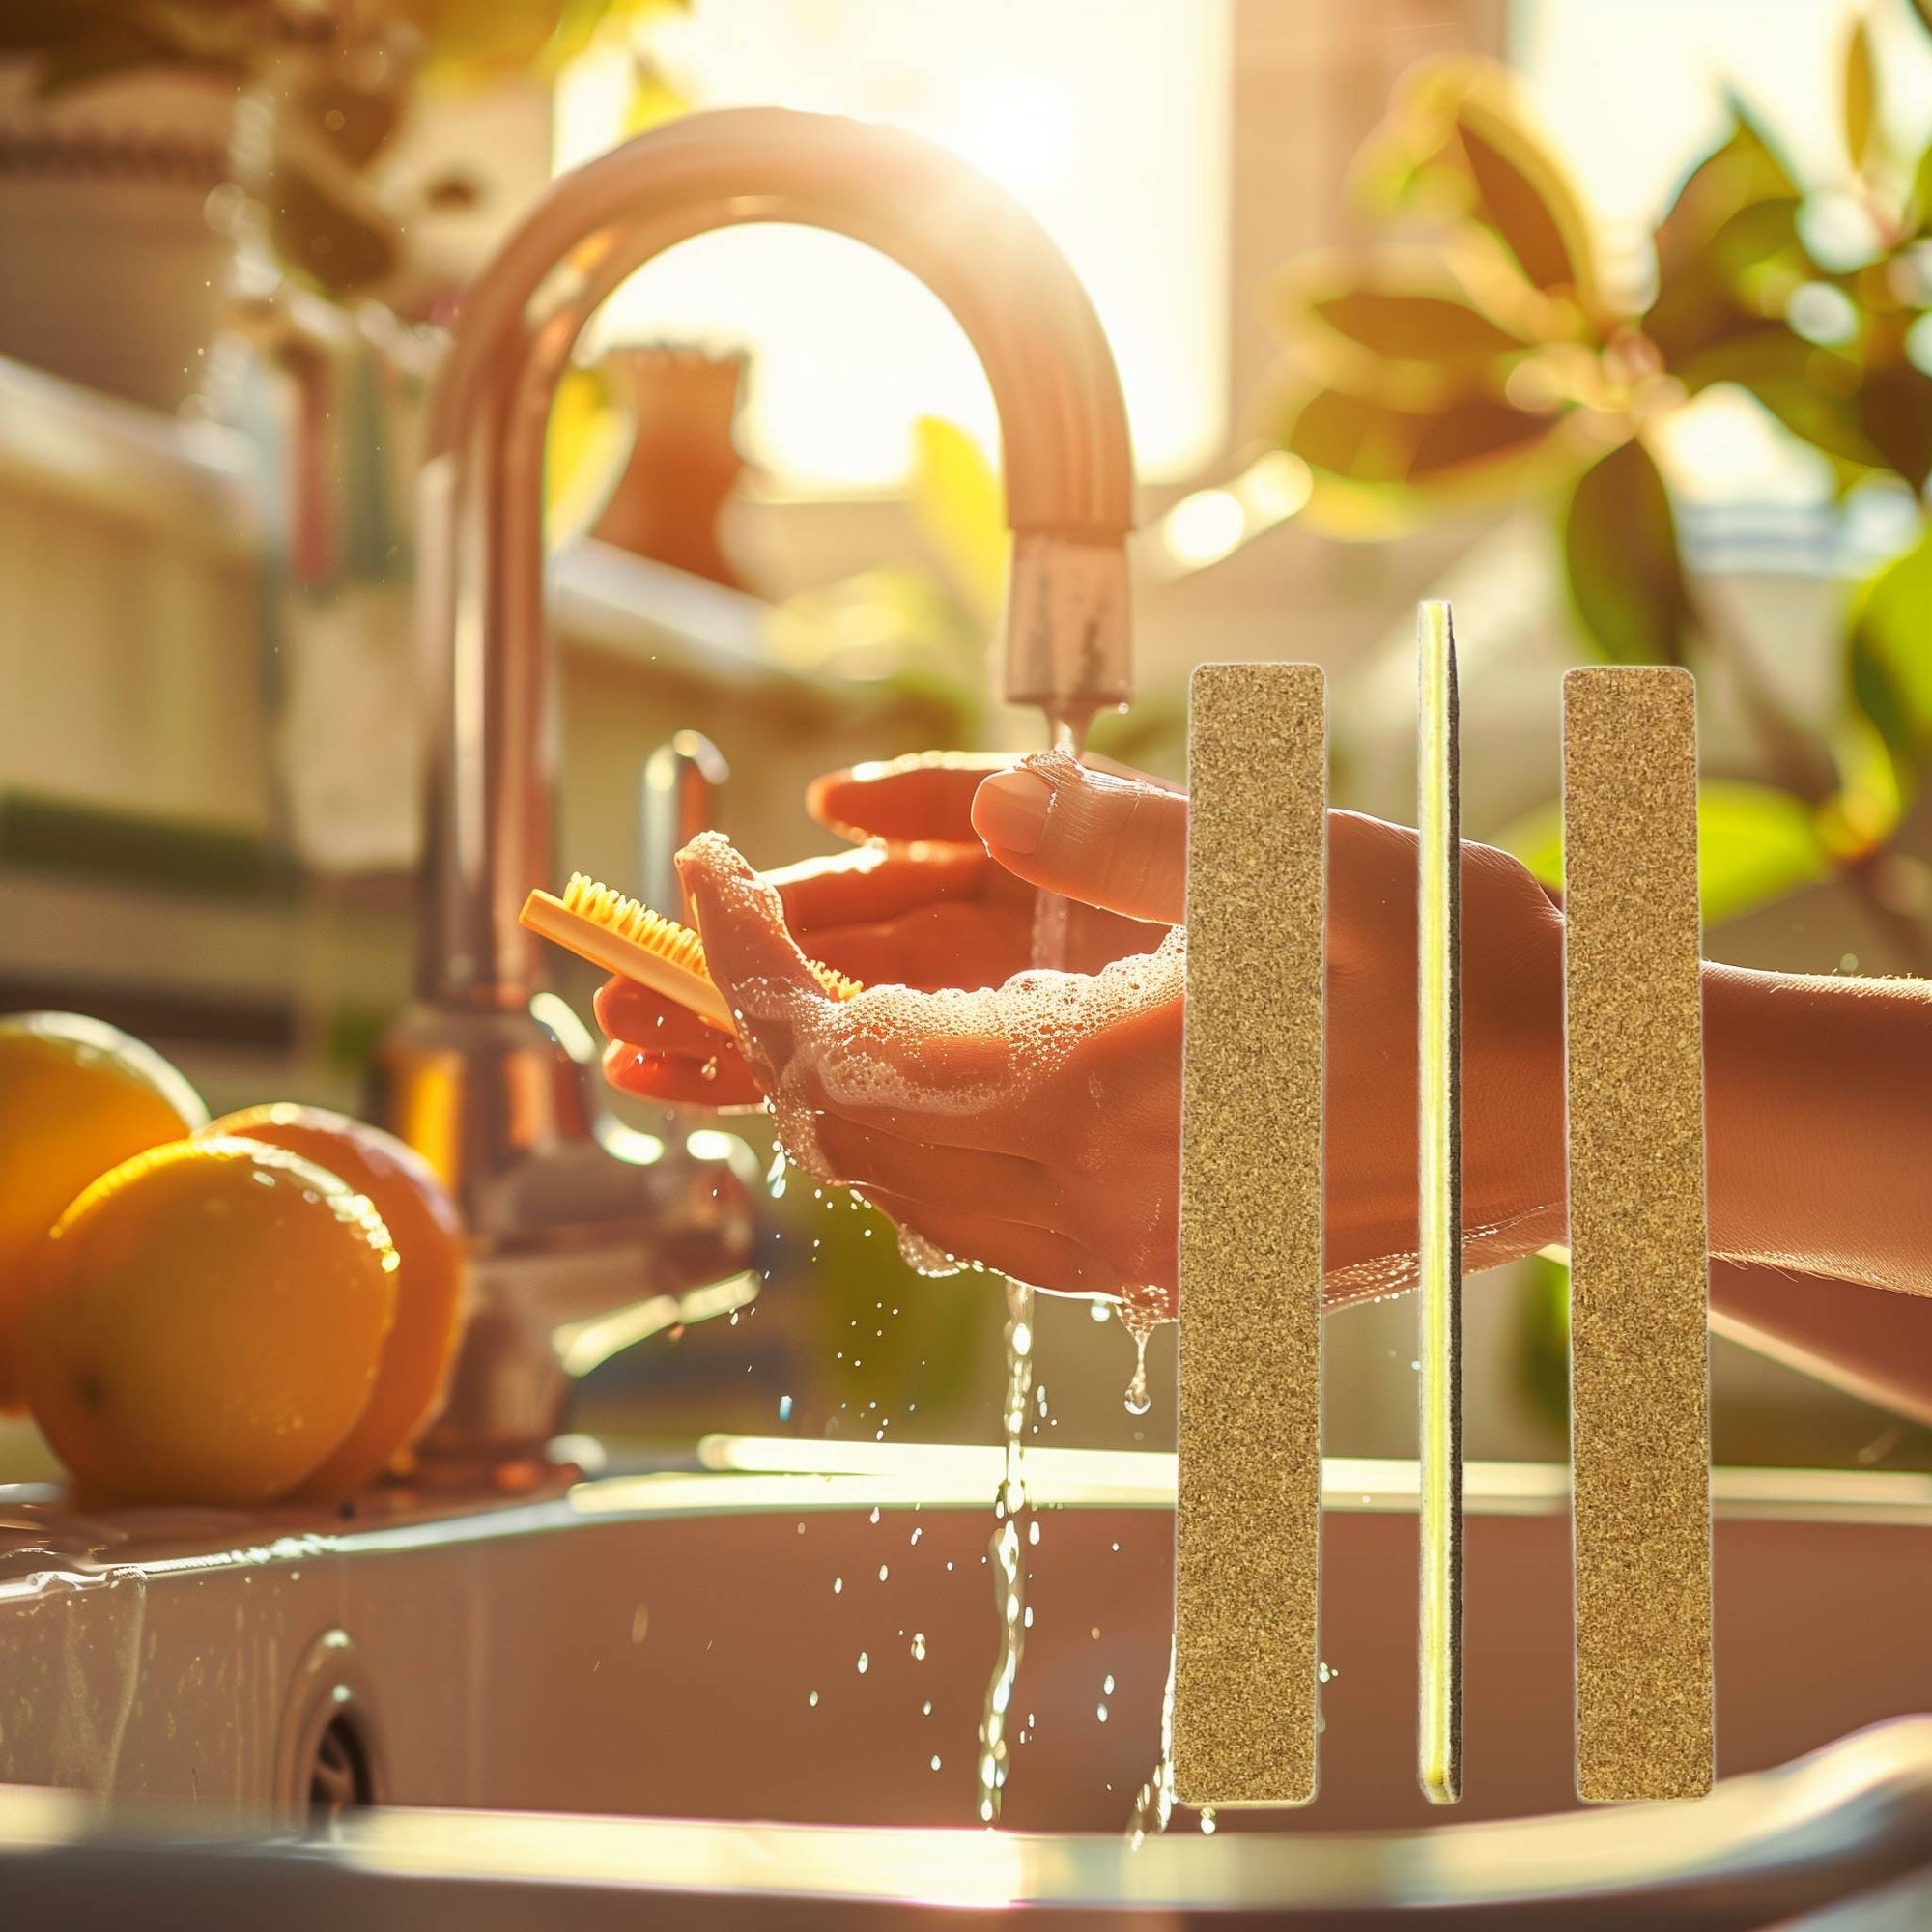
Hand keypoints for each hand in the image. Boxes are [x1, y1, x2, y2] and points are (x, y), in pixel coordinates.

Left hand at [675, 753, 1570, 1306]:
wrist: (1582, 1116)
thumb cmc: (1460, 982)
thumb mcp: (1297, 867)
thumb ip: (1120, 833)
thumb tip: (982, 801)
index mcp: (1092, 1103)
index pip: (835, 1047)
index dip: (739, 956)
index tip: (701, 869)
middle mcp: (1086, 1207)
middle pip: (841, 1133)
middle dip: (754, 1025)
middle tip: (721, 929)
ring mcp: (1120, 1253)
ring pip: (901, 1188)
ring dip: (828, 1088)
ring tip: (799, 987)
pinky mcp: (1156, 1263)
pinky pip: (979, 1216)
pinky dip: (916, 1137)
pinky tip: (928, 1065)